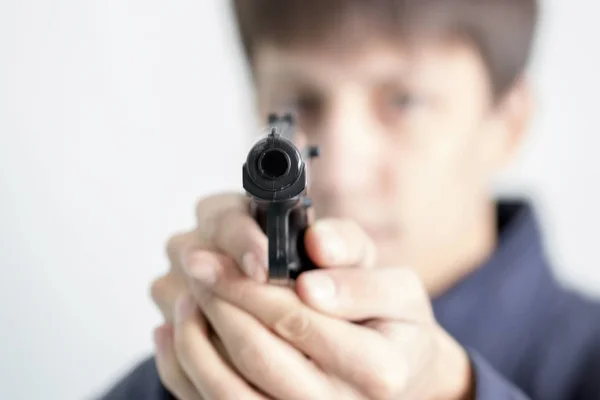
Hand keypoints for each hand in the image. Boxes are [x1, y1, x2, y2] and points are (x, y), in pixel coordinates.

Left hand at [150, 193, 473, 398]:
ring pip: (226, 390)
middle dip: (223, 301)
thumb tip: (316, 245)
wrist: (388, 374)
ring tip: (189, 292)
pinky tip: (176, 330)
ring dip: (195, 335)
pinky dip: (184, 368)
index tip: (230, 256)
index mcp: (380, 367)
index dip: (259, 287)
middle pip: (258, 355)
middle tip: (199, 260)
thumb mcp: (394, 284)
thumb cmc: (390, 324)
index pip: (300, 321)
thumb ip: (356, 258)